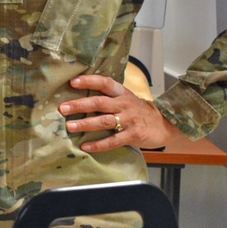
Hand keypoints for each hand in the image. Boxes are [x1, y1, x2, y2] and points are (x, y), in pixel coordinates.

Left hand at [58, 74, 183, 151]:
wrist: (164, 124)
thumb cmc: (138, 111)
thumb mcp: (126, 98)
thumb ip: (108, 96)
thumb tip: (80, 94)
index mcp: (121, 93)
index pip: (105, 83)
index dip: (89, 81)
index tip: (73, 82)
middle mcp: (124, 104)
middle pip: (99, 103)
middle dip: (80, 105)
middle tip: (63, 108)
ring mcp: (129, 120)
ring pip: (104, 121)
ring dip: (85, 124)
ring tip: (69, 126)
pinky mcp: (133, 135)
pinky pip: (113, 141)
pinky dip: (98, 144)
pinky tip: (85, 146)